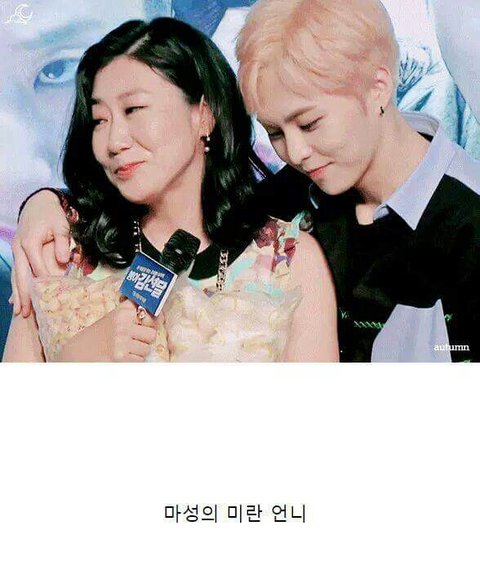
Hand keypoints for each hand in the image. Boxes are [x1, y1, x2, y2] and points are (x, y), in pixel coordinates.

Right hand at [11, 190, 70, 317]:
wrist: (38, 203)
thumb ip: (62, 243)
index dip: (43, 282)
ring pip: (16, 276)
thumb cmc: (52, 214)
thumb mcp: (61, 225)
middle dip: (24, 295)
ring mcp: (17, 251)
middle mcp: (19, 248)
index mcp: (30, 242)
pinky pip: (17, 273)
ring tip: (19, 313)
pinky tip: (15, 301)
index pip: (37, 266)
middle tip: (26, 313)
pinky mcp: (18, 253)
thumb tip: (62, 261)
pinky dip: (16, 287)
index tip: (49, 297)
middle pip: (21, 275)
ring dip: (17, 294)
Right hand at [56, 299, 159, 361]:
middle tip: (130, 342)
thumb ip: (129, 318)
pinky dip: (132, 362)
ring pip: (146, 349)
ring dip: (137, 353)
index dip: (147, 320)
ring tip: (121, 351)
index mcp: (121, 313)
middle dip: (144, 340)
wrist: (75, 354)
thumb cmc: (96, 337)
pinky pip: (139, 361)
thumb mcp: (111, 320)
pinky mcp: (121, 358)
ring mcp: (122, 342)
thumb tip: (158, 317)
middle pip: (152, 334)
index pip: (147, 311)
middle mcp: (123, 325)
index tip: (144, 323)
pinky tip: (119, 359)